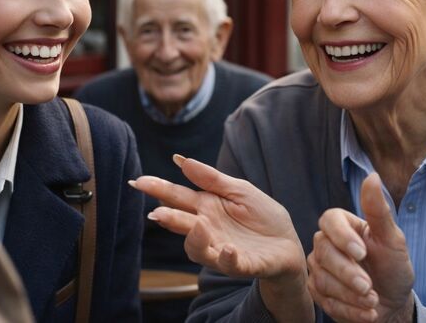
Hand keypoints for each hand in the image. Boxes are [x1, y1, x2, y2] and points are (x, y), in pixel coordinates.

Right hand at [129, 155, 314, 321]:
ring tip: (198, 225)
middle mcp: (208, 230)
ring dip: (195, 239)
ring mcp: (222, 249)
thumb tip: (180, 159)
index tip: (138, 182)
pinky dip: (228, 258)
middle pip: (182, 223)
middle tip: (158, 213)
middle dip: (169, 218)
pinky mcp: (242, 264)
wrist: (287, 243)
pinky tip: (228, 248)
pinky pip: (231, 265)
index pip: (177, 197)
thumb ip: (211, 178)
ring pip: (199, 249)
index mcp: (206, 207)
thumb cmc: (261, 215)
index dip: (158, 190)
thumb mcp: (239, 189)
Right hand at [308, 173, 415, 322]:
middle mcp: (326, 244)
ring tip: (373, 301)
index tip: (362, 253)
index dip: (342, 237)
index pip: (329, 220)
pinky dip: (348, 310)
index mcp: (344, 225)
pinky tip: (367, 312)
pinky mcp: (317, 292)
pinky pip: (323, 301)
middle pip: (323, 252)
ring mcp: (319, 268)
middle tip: (369, 287)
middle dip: (348, 273)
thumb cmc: (393, 267)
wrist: (393, 303)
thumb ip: (379, 211)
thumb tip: (372, 177)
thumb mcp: (393, 240)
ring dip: (350, 296)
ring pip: (322, 279)